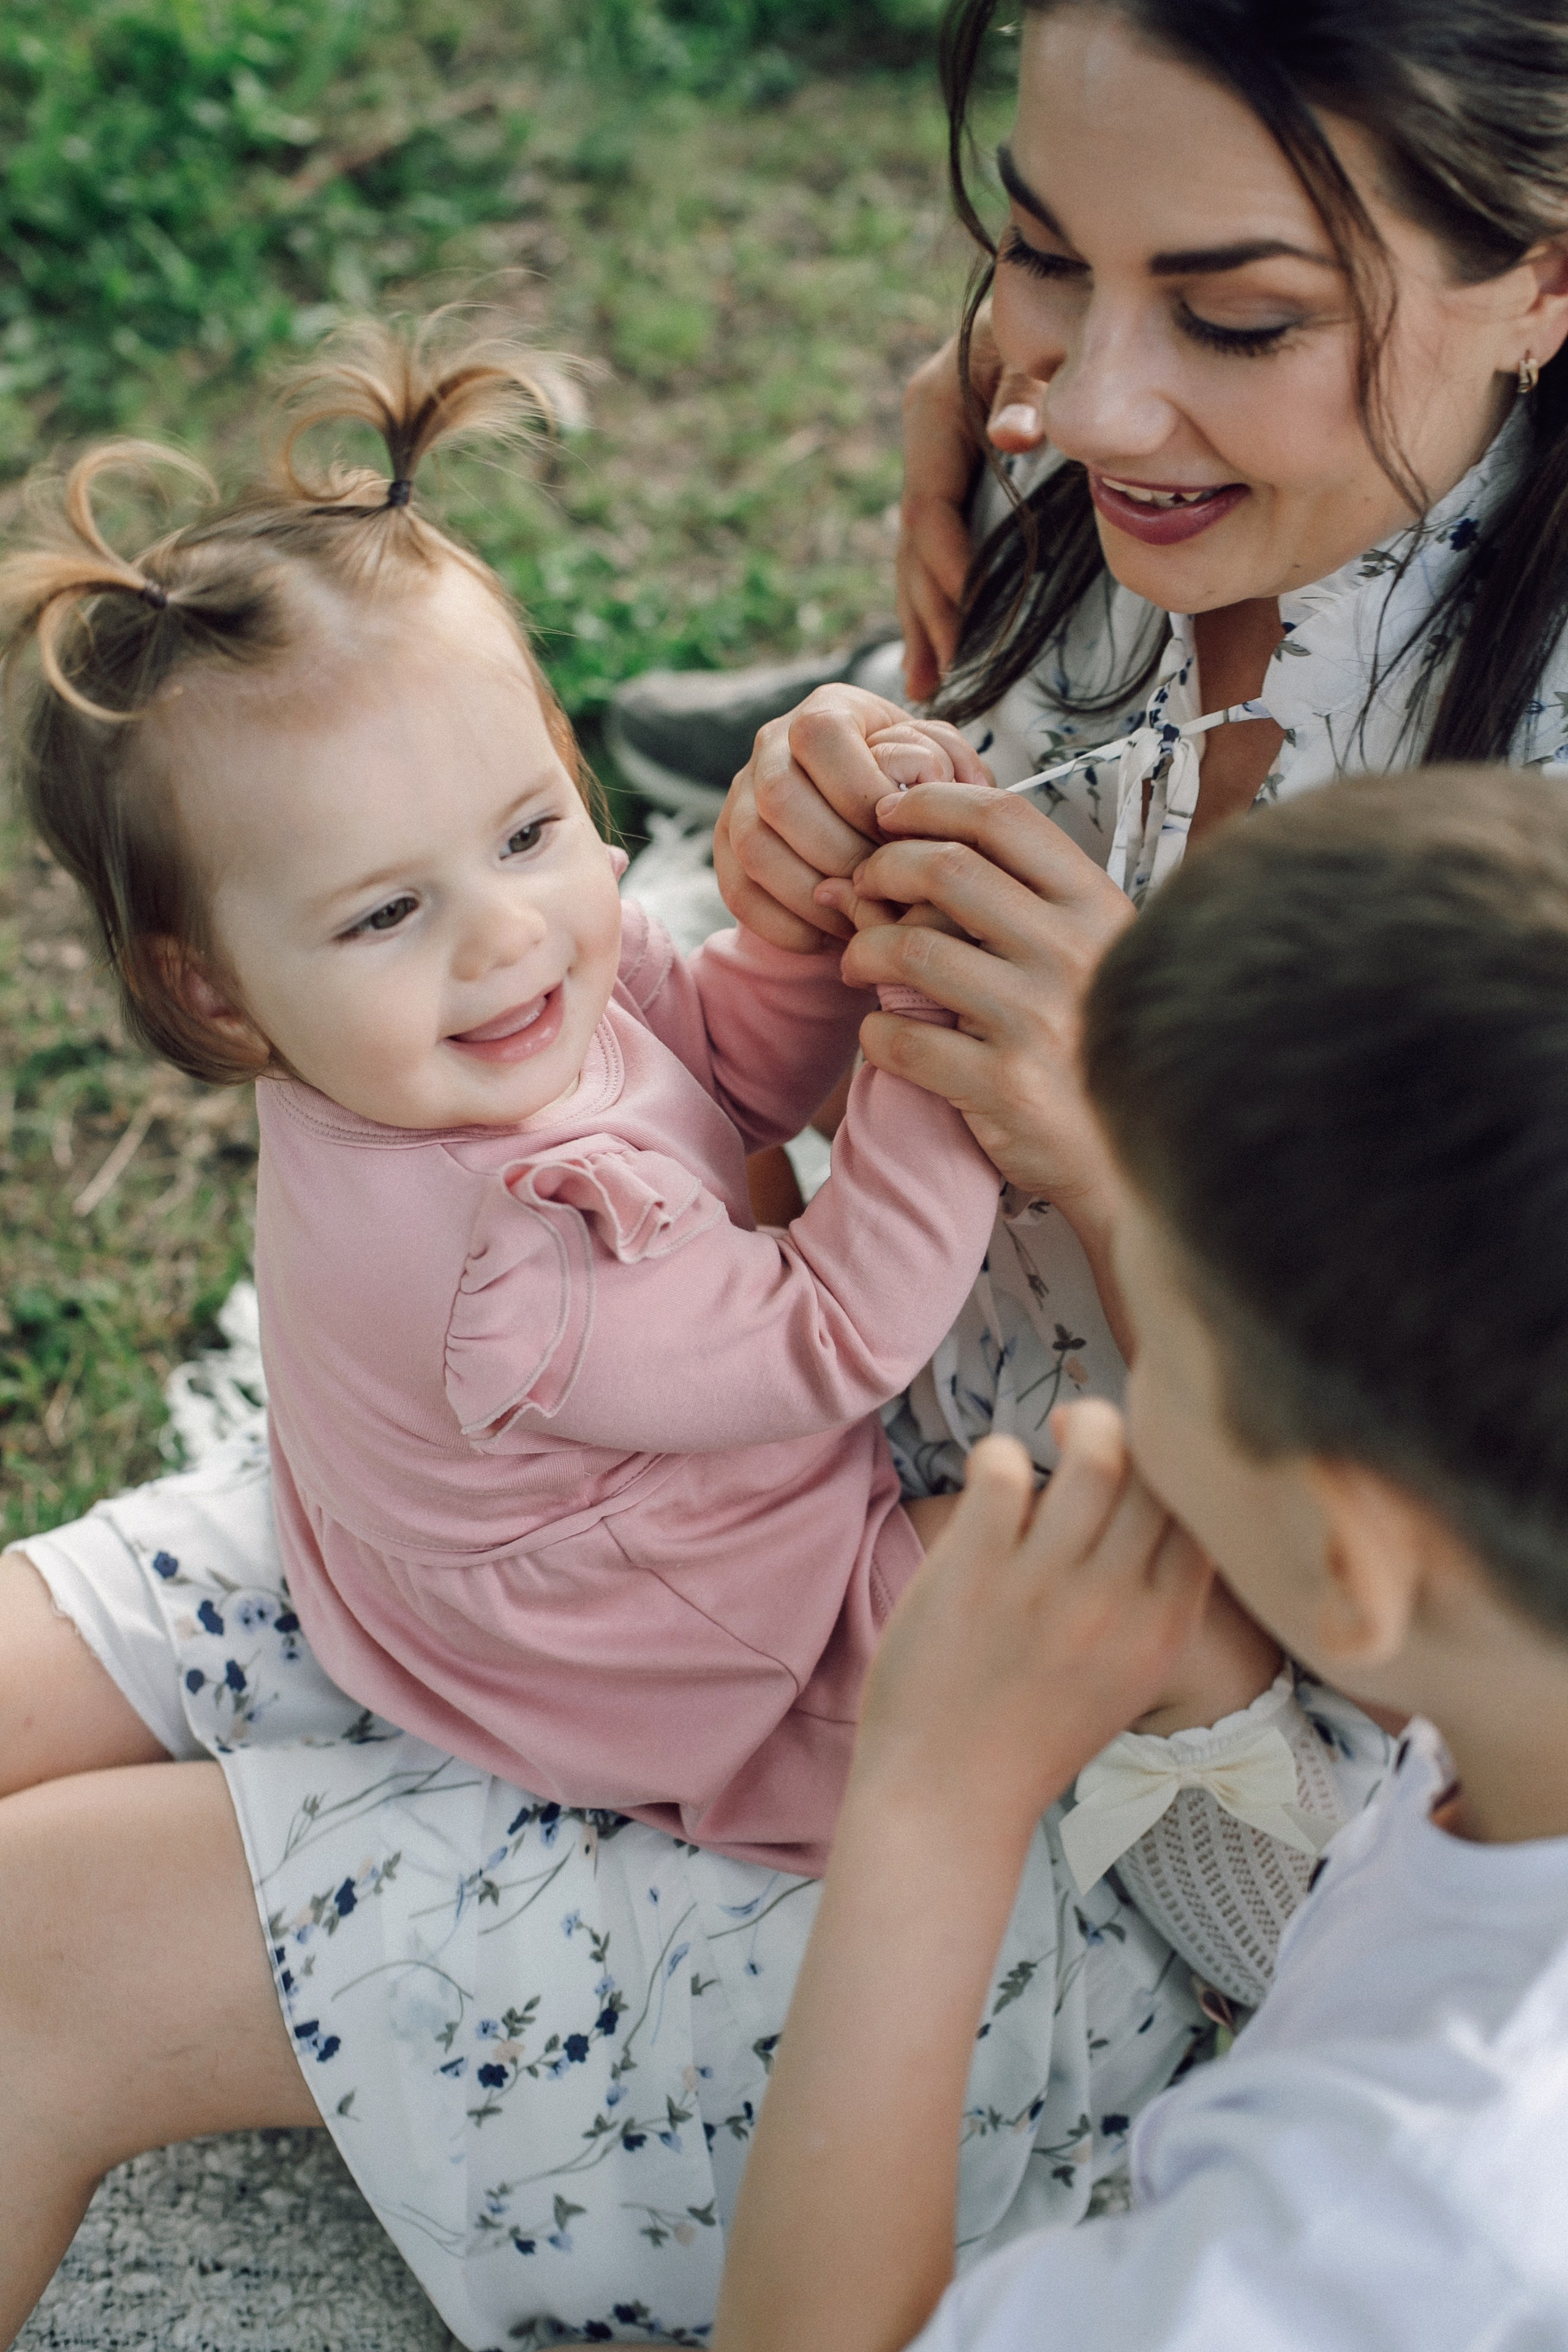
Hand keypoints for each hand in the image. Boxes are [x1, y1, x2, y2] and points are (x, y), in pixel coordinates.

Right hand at [714, 686, 991, 950]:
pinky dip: (785, 924)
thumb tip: (953, 794)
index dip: (861, 794)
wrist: (862, 813)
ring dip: (812, 896)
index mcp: (828, 710)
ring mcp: (741, 797)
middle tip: (885, 891)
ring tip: (859, 922)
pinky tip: (829, 937)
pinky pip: (739, 892)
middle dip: (840, 854)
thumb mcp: (942, 761)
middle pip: (781, 797)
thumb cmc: (912, 787)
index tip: (902, 838)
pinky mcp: (726, 848)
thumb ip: (954, 767)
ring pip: (755, 848)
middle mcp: (771, 745)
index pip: (821, 738)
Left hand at [837, 782, 1134, 1222]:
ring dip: (862, 950)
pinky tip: (882, 1037)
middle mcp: (1072, 953)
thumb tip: (891, 857)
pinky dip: (873, 1033)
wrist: (1131, 1163)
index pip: (1004, 818)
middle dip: (880, 869)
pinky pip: (902, 1039)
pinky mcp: (1005, 1086)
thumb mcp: (1081, 958)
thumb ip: (1009, 904)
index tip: (887, 814)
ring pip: (910, 948)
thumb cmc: (1093, 1047)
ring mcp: (1038, 1020)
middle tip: (858, 891)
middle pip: (945, 868)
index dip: (931, 803)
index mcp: (1096, 908)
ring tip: (858, 966)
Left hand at [853, 1412, 1212, 1835]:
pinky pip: (1002, 1468)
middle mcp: (1116, 1605)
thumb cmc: (1033, 1730)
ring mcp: (1044, 1587)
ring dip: (1077, 1423)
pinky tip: (993, 1479)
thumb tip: (1159, 1492)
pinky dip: (999, 1453)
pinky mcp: (973, 1572)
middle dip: (1132, 1428)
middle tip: (1090, 1434)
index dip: (1183, 1465)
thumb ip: (1155, 1597)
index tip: (1149, 1455)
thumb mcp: (1130, 1674)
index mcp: (1164, 1629)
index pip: (1207, 1512)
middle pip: (1159, 1472)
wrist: (947, 1799)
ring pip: (1094, 1455)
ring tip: (1053, 1435)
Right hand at [897, 306, 1049, 700]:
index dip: (942, 563)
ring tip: (924, 681)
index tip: (961, 615)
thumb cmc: (1061, 309)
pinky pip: (937, 548)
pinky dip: (937, 599)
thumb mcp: (1038, 343)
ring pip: (917, 553)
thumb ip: (1028, 390)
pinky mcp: (959, 479)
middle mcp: (929, 438)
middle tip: (935, 675)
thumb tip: (1010, 433)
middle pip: (914, 541)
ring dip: (922, 620)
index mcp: (936, 406)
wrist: (1066, 286)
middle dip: (924, 612)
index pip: (928, 504)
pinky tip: (940, 648)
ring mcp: (939, 461)